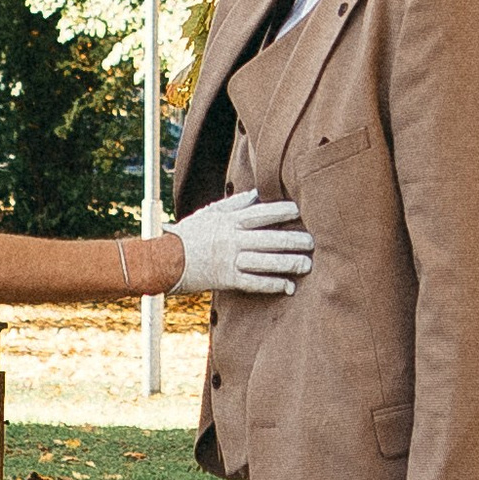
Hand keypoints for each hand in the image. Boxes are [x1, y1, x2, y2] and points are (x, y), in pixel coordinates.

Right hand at [172, 189, 314, 297]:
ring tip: (307, 264)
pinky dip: (272, 285)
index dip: (281, 211)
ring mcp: (231, 260)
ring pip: (266, 262)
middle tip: (312, 242)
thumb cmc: (188, 234)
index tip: (298, 210)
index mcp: (229, 221)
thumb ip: (233, 204)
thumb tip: (255, 193)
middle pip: (269, 239)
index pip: (260, 214)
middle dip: (292, 240)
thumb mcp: (209, 213)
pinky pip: (255, 283)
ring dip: (288, 263)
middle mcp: (233, 240)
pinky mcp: (227, 279)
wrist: (166, 259)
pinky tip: (288, 286)